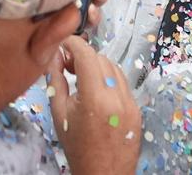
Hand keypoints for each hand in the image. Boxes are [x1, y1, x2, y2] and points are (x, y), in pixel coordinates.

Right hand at [47, 36, 139, 174]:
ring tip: (82, 77)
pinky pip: (123, 83)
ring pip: (114, 68)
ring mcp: (131, 103)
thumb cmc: (77, 148)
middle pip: (101, 58)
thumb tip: (54, 55)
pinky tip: (97, 90)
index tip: (63, 43)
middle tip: (68, 64)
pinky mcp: (138, 109)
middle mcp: (117, 98)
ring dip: (97, 66)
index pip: (86, 55)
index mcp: (95, 98)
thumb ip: (56, 81)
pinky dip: (109, 80)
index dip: (73, 43)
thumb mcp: (59, 114)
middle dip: (84, 56)